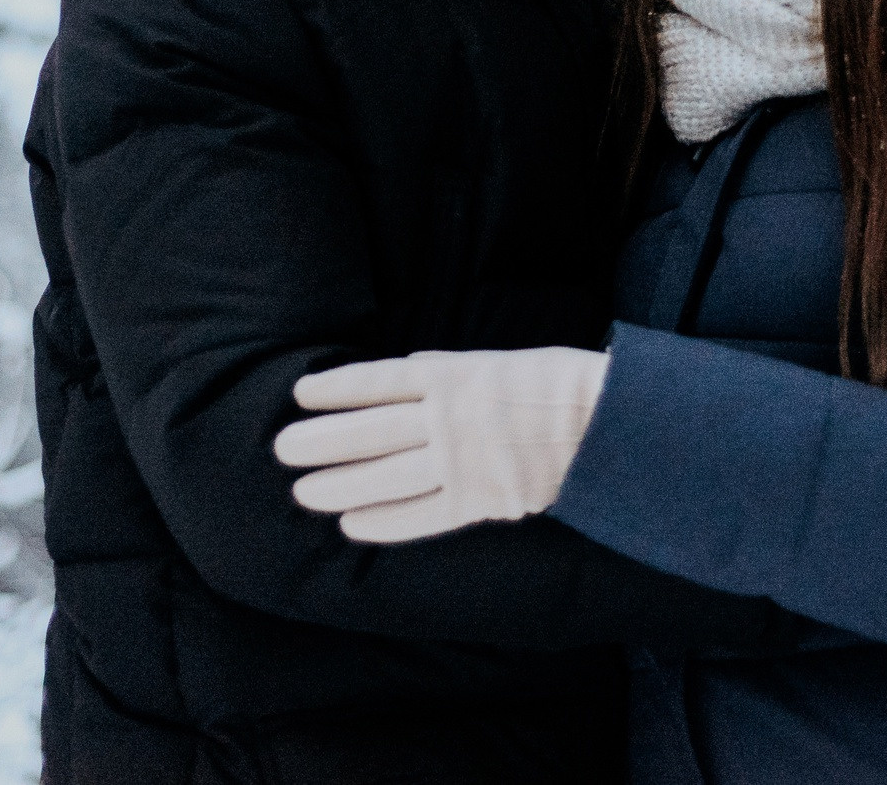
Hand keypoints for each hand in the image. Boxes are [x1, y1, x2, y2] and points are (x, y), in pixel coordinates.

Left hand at [273, 347, 609, 543]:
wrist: (604, 421)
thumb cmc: (554, 381)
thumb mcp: (496, 360)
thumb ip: (447, 370)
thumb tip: (407, 370)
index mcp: (453, 376)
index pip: (379, 382)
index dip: (337, 389)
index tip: (301, 393)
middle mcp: (449, 418)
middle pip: (371, 432)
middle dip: (322, 441)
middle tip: (282, 449)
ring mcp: (463, 461)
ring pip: (387, 476)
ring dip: (341, 485)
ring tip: (303, 492)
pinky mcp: (481, 500)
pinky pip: (423, 515)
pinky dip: (385, 522)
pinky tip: (353, 525)